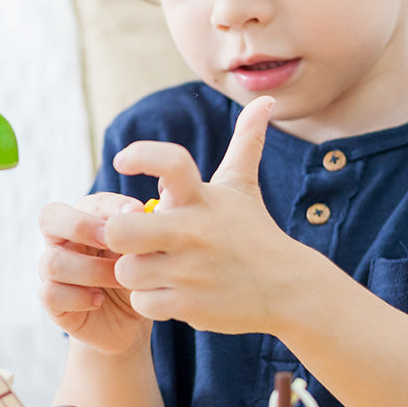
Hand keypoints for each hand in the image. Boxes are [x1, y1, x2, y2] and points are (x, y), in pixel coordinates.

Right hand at [38, 192, 152, 353]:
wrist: (129, 319)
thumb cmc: (136, 275)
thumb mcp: (146, 249)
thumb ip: (148, 227)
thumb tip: (156, 210)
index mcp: (85, 218)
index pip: (86, 202)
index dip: (111, 206)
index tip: (139, 214)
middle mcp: (61, 240)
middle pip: (50, 217)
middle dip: (81, 227)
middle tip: (111, 241)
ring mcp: (51, 271)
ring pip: (53, 261)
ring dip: (92, 270)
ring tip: (121, 280)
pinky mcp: (50, 301)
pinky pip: (50, 293)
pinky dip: (78, 297)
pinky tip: (99, 299)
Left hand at [104, 96, 296, 333]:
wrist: (289, 290)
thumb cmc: (255, 234)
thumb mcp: (243, 187)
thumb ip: (245, 142)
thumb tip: (265, 102)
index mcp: (201, 198)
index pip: (169, 162)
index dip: (140, 156)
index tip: (121, 162)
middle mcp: (194, 231)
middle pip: (121, 229)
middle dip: (117, 236)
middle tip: (132, 240)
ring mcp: (191, 270)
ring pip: (127, 271)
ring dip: (136, 274)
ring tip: (161, 269)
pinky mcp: (190, 304)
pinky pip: (141, 302)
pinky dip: (150, 301)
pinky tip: (172, 293)